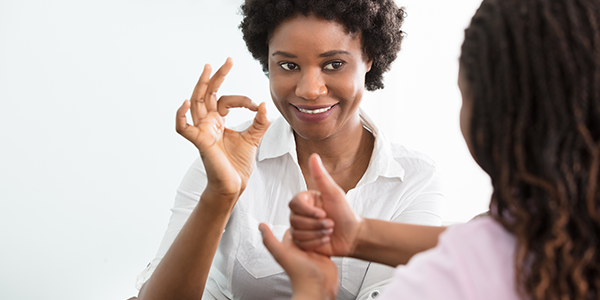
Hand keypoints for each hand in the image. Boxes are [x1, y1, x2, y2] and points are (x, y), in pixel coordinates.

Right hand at [176, 58, 269, 198]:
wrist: (234, 185)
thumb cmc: (238, 164)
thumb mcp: (253, 138)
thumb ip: (260, 122)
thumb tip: (264, 104)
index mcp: (218, 121)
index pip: (226, 100)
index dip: (243, 99)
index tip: (257, 106)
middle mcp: (208, 123)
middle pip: (208, 93)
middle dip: (217, 76)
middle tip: (228, 60)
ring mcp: (202, 131)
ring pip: (196, 103)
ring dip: (201, 85)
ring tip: (208, 68)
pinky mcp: (199, 142)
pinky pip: (183, 128)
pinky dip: (181, 116)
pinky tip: (186, 102)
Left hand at [260, 224, 337, 299]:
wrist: (317, 289)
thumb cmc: (299, 274)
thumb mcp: (282, 254)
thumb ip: (270, 241)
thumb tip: (260, 225)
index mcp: (289, 245)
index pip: (294, 226)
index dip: (300, 218)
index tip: (308, 212)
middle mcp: (300, 247)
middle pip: (307, 228)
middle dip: (314, 223)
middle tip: (322, 219)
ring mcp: (312, 251)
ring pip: (317, 233)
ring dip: (322, 228)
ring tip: (329, 225)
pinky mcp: (323, 255)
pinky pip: (326, 242)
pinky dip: (329, 237)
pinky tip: (334, 232)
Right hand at [289, 154, 362, 256]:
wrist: (353, 235)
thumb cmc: (345, 213)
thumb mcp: (334, 193)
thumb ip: (321, 176)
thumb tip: (314, 156)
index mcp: (305, 200)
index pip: (294, 204)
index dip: (308, 211)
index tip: (324, 213)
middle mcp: (301, 213)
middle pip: (294, 220)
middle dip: (315, 224)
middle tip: (331, 223)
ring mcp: (301, 228)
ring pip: (297, 233)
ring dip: (317, 234)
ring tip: (330, 230)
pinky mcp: (303, 242)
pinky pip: (301, 244)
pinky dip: (316, 243)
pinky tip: (326, 239)